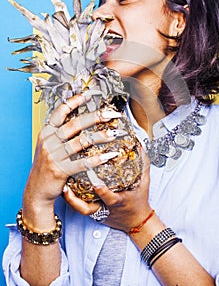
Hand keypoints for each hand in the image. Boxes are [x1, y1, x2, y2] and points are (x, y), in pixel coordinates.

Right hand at [23, 93, 122, 210]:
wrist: (36, 191)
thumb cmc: (46, 166)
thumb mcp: (48, 146)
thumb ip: (59, 132)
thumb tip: (79, 118)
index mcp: (46, 132)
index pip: (61, 111)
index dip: (76, 101)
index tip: (90, 94)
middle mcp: (49, 141)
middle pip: (75, 124)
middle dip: (96, 116)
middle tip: (112, 113)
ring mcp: (54, 156)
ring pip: (81, 142)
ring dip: (101, 137)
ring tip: (115, 133)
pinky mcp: (60, 171)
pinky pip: (83, 163)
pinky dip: (98, 159)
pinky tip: (110, 156)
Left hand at [63, 151, 151, 232]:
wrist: (137, 221)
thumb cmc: (139, 199)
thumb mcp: (144, 181)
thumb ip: (142, 163)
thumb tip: (140, 143)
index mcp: (119, 201)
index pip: (111, 198)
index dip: (103, 192)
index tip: (95, 184)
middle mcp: (106, 208)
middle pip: (88, 209)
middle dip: (75, 201)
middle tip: (65, 187)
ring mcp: (98, 212)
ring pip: (80, 210)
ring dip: (70, 200)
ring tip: (62, 188)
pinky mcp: (94, 213)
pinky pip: (80, 207)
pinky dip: (72, 200)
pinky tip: (65, 188)